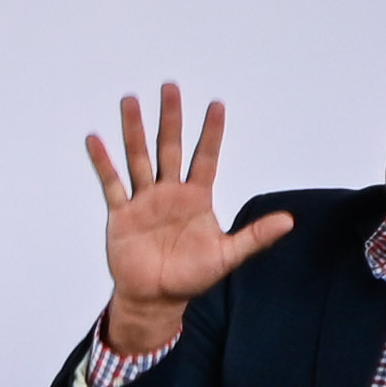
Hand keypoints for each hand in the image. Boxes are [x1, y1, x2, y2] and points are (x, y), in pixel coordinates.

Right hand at [85, 85, 296, 356]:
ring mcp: (144, 201)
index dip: (211, 133)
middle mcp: (169, 193)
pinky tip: (95, 140)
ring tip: (130, 102)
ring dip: (134, 130)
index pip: (205, 158)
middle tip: (170, 87)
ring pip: (139, 158)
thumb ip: (255, 236)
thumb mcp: (228, 256)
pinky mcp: (122, 214)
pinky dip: (103, 162)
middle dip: (170, 118)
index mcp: (196, 199)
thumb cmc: (191, 277)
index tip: (216, 105)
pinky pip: (112, 183)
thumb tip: (289, 221)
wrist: (155, 298)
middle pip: (170, 148)